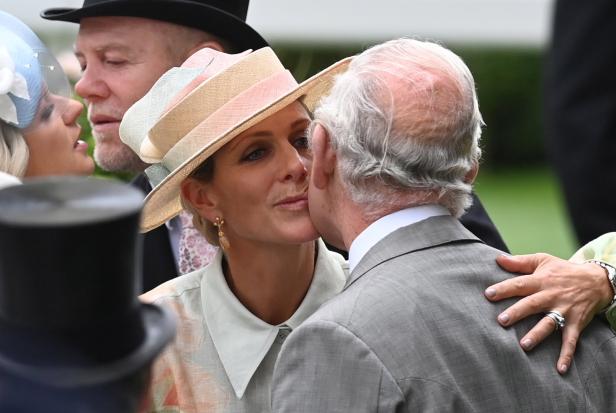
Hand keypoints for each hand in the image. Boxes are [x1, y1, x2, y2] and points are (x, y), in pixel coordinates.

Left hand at [484, 253, 612, 373]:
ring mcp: (564, 310)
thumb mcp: (542, 260)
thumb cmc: (562, 271)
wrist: (596, 280)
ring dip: (537, 334)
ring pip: (549, 323)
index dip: (504, 289)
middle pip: (532, 304)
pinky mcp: (576, 323)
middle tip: (501, 321)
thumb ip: (519, 262)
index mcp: (541, 280)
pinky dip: (567, 354)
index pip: (520, 284)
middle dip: (517, 313)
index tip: (488, 294)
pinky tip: (560, 369)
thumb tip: (497, 258)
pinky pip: (571, 340)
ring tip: (524, 345)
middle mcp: (551, 296)